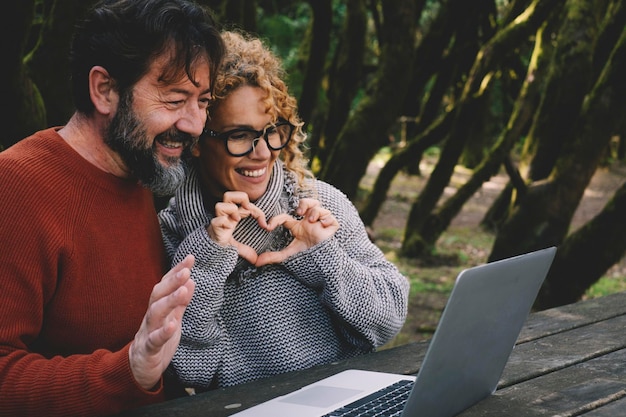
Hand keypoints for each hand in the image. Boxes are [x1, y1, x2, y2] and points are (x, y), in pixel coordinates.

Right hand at [128, 255, 195, 389]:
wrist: (139, 369)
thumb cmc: (157, 340)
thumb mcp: (172, 319)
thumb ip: (180, 302)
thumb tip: (190, 281)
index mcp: (158, 308)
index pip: (166, 285)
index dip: (176, 271)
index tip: (190, 258)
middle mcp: (152, 317)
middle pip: (158, 295)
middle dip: (172, 282)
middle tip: (186, 271)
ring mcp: (148, 332)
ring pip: (155, 314)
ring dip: (169, 301)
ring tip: (182, 291)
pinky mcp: (148, 350)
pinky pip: (154, 340)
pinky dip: (163, 332)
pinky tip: (172, 325)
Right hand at [207, 191, 268, 263]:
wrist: (208, 251)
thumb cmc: (222, 244)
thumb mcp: (237, 246)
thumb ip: (247, 251)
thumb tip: (255, 260)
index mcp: (233, 215)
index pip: (245, 204)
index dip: (257, 211)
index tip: (265, 224)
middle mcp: (225, 216)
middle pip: (228, 195)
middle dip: (240, 198)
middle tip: (247, 209)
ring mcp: (218, 221)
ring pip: (220, 205)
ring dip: (231, 211)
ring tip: (237, 220)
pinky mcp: (214, 229)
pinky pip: (216, 221)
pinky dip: (224, 222)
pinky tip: (229, 228)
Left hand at [255, 198, 338, 266]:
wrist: (321, 265)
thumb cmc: (305, 257)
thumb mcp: (287, 255)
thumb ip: (273, 257)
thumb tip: (256, 262)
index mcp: (298, 227)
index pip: (286, 217)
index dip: (276, 220)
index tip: (268, 227)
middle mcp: (309, 222)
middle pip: (308, 203)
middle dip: (305, 203)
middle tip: (299, 212)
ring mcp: (321, 224)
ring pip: (319, 208)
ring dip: (315, 212)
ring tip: (311, 221)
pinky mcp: (331, 228)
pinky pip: (331, 218)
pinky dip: (327, 219)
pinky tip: (322, 225)